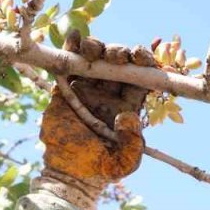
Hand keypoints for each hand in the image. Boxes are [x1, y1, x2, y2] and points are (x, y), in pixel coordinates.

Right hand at [39, 30, 150, 189]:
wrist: (67, 173)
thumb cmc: (99, 169)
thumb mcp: (124, 162)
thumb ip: (132, 143)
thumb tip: (127, 116)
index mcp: (128, 105)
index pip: (141, 77)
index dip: (145, 62)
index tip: (142, 56)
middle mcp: (109, 93)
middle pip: (119, 63)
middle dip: (120, 52)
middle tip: (117, 56)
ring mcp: (87, 87)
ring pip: (96, 57)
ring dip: (97, 46)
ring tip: (93, 50)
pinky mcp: (64, 86)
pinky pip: (69, 61)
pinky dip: (72, 45)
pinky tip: (75, 37)